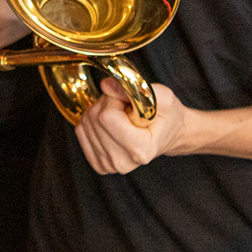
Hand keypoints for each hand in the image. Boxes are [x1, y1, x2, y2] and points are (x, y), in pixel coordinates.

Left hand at [72, 78, 188, 173]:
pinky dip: (93, 122)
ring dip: (100, 112)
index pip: (107, 116)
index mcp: (141, 149)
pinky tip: (111, 124)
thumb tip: (105, 85)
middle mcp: (122, 162)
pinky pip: (81, 131)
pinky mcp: (98, 163)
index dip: (115, 99)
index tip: (129, 102)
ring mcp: (108, 166)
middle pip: (94, 119)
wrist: (170, 134)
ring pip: (86, 123)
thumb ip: (134, 89)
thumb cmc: (168, 116)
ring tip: (121, 116)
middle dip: (107, 104)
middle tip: (126, 108)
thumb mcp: (161, 96)